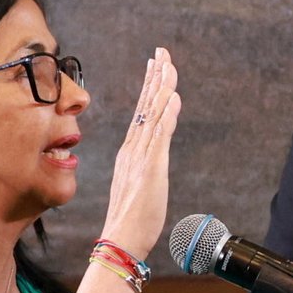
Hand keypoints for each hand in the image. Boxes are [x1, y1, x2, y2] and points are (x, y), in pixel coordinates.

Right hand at [100, 48, 180, 256]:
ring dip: (161, 88)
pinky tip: (172, 98)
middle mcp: (134, 149)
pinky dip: (166, 115)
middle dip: (155, 77)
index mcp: (132, 152)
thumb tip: (151, 153)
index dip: (150, 87)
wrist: (119, 240)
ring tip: (167, 64)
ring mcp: (141, 157)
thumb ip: (146, 165)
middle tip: (161, 52)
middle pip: (145, 106)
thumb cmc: (131, 219)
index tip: (156, 65)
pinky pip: (160, 136)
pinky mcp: (150, 168)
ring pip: (151, 115)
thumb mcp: (141, 185)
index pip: (142, 112)